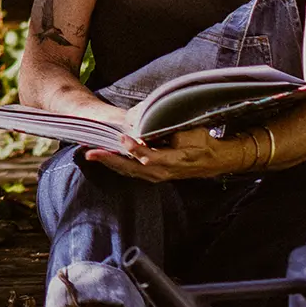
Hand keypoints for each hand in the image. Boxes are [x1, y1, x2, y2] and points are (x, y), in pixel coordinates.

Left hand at [84, 127, 250, 182]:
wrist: (214, 160)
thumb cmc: (202, 143)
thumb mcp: (190, 135)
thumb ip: (169, 134)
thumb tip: (148, 130)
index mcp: (173, 161)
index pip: (150, 157)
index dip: (135, 149)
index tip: (122, 139)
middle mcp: (162, 172)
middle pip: (131, 168)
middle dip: (110, 160)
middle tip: (91, 152)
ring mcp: (157, 176)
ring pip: (129, 172)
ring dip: (110, 163)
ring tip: (92, 155)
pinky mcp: (154, 175)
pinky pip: (132, 172)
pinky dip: (118, 165)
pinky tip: (106, 159)